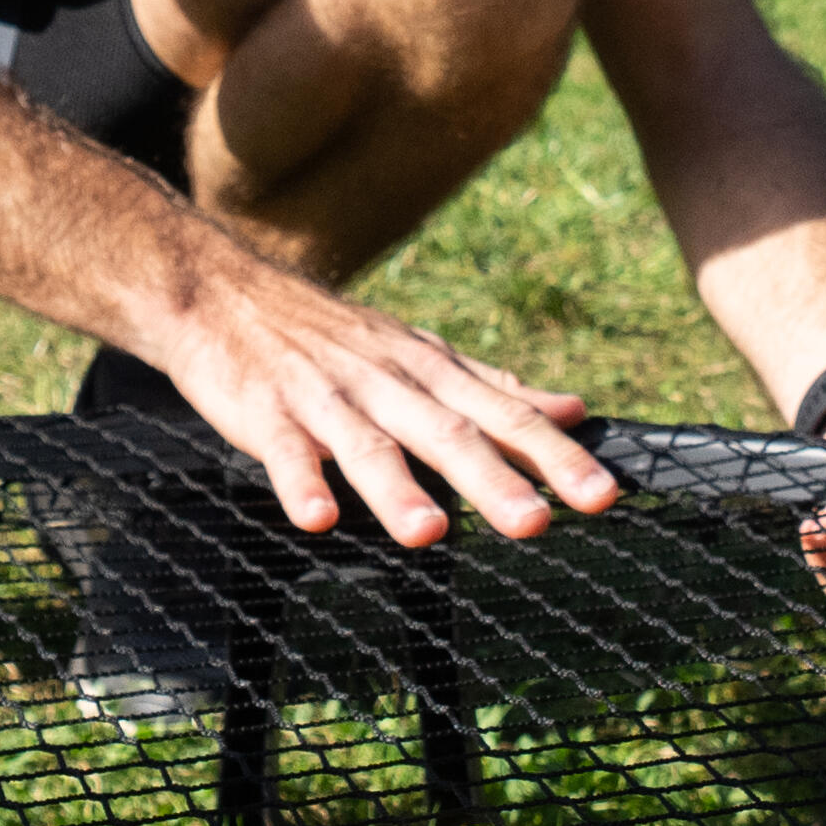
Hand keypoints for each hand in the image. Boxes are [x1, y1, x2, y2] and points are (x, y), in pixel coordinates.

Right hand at [158, 266, 613, 546]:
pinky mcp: (267, 415)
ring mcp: (325, 399)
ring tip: (429, 534)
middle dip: (493, 479)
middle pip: (446, 433)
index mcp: (430, 373)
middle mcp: (387, 383)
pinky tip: (318, 519)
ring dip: (397, 490)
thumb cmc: (331, 335)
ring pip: (369, 446)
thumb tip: (575, 410)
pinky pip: (285, 453)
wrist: (222, 291)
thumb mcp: (421, 353)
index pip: (504, 416)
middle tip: (537, 524)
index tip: (603, 494)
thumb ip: (495, 386)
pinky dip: (302, 483)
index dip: (554, 455)